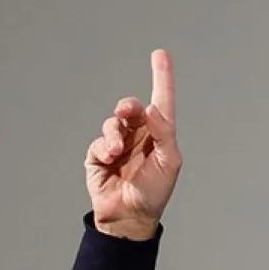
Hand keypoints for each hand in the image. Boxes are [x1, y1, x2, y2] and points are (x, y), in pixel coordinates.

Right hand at [84, 49, 180, 239]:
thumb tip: (154, 108)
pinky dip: (104, 147)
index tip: (161, 54)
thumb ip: (164, 134)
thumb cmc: (155, 191)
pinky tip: (110, 158)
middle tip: (127, 110)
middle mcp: (139, 135)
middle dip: (128, 107)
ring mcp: (118, 143)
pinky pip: (100, 141)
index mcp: (160, 135)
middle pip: (132, 108)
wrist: (130, 215)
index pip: (162, 101)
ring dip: (115, 133)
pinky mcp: (99, 153)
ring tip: (117, 150)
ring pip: (113, 123)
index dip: (162, 77)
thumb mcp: (169, 163)